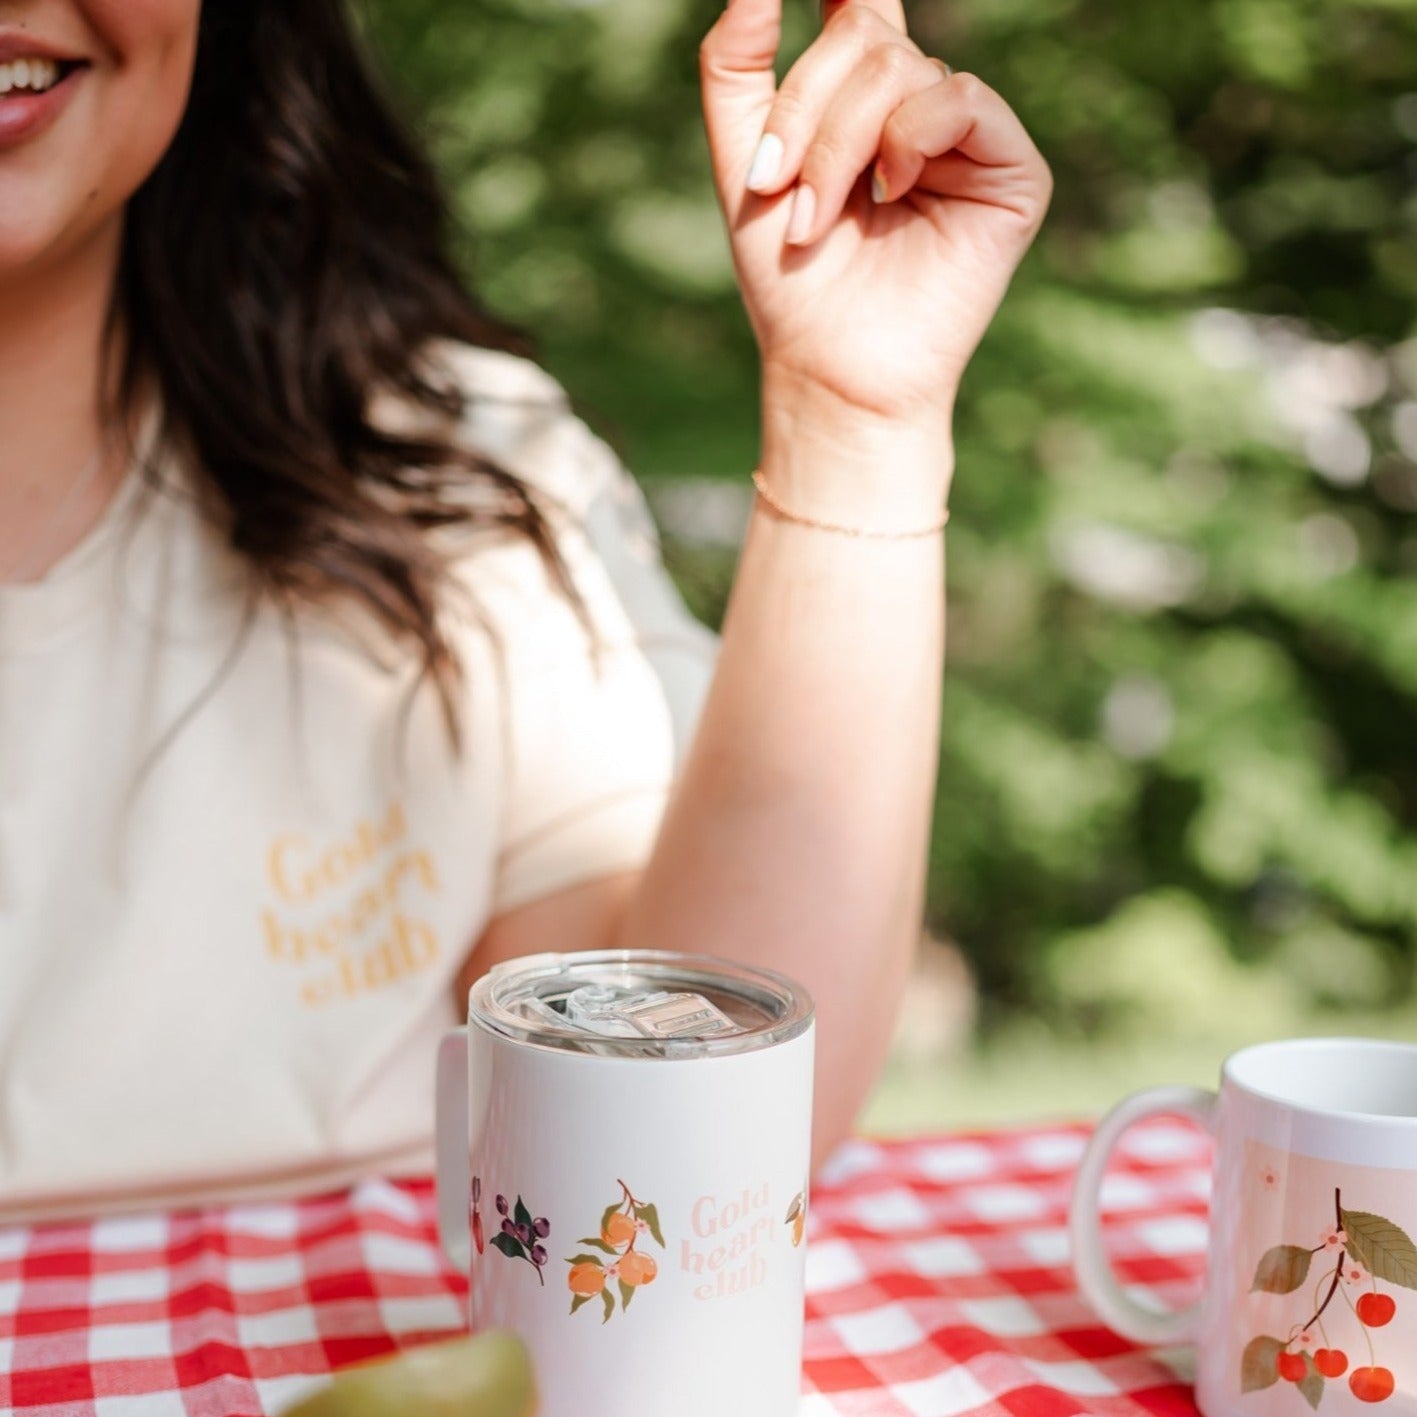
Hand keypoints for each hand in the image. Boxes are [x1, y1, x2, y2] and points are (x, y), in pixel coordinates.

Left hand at [699, 0, 1051, 427]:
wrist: (830, 367)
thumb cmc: (789, 281)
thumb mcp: (742, 164)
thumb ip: (736, 68)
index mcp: (863, 102)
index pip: (856, 8)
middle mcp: (920, 109)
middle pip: (865, 36)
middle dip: (805, 111)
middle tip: (776, 187)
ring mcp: (969, 138)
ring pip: (904, 69)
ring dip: (841, 144)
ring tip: (816, 220)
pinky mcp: (1012, 172)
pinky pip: (960, 100)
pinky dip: (910, 139)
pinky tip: (891, 194)